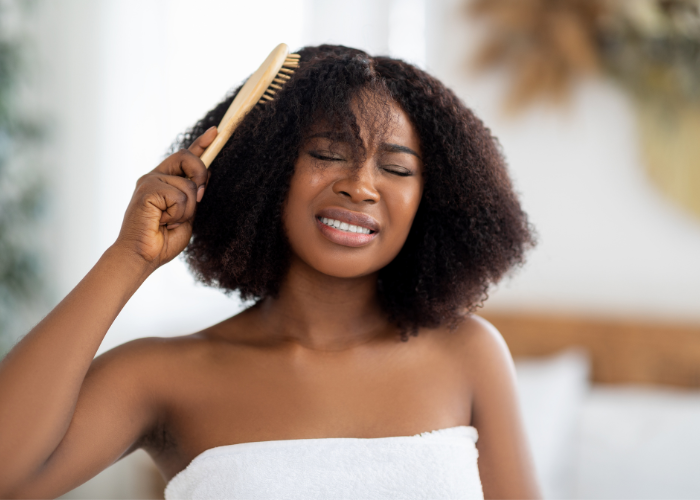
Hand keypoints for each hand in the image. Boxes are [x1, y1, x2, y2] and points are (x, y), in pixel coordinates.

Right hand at [114, 126, 216, 269]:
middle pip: (187, 157)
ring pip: (188, 185)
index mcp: (164, 182)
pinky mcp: (147, 189)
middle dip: (201, 175)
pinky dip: (178, 214)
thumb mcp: (186, 214)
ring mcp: (149, 181)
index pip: (184, 157)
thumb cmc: (162, 241)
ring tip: (171, 222)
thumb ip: (193, 196)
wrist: (142, 257)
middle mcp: (155, 177)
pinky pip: (179, 196)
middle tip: (200, 198)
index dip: (201, 144)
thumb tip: (207, 176)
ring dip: (188, 209)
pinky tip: (163, 222)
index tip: (215, 132)